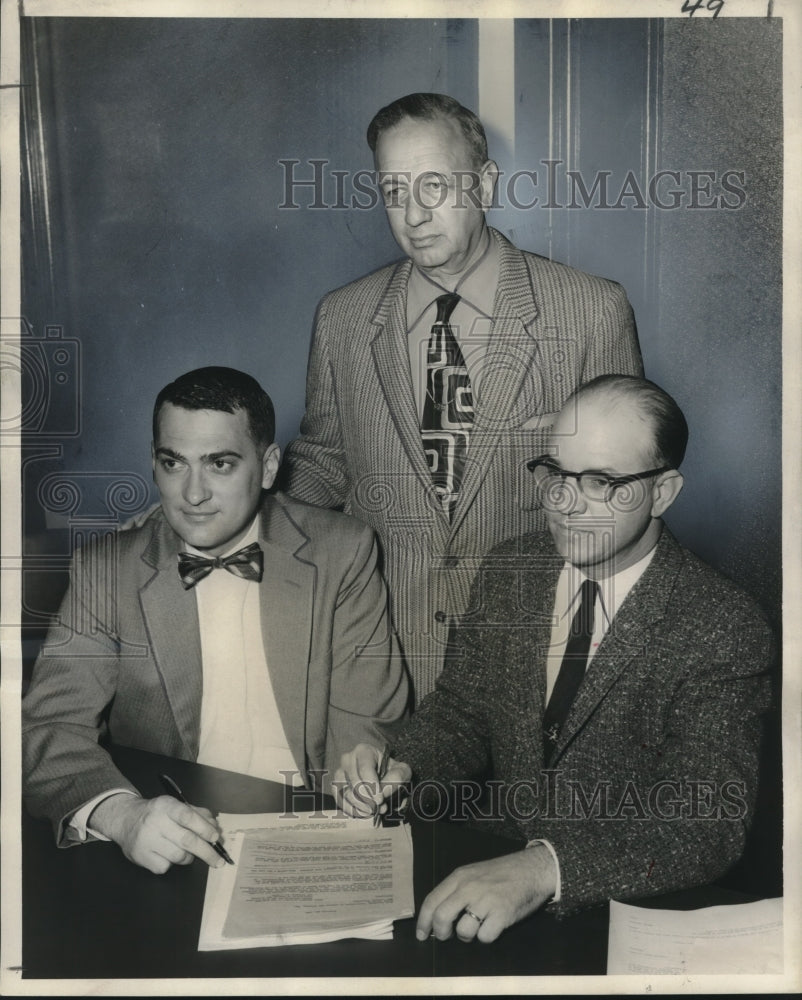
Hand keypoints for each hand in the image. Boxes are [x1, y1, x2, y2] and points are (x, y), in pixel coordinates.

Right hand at [88, 793, 225, 873]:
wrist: (126, 820)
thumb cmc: (158, 814)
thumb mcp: (176, 806)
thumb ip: (197, 814)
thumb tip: (215, 828)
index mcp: (166, 806)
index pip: (188, 817)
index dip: (204, 828)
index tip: (215, 837)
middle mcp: (155, 822)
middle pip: (186, 840)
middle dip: (206, 852)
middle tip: (218, 860)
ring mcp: (146, 841)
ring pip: (178, 856)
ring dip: (189, 857)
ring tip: (189, 852)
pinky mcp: (140, 857)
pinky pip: (165, 867)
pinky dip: (171, 864)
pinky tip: (167, 854)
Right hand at [333, 742, 410, 818]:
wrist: (384, 776)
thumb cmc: (391, 771)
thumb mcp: (401, 771)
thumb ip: (396, 779)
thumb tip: (380, 795)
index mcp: (364, 751)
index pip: (365, 768)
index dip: (372, 786)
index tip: (380, 799)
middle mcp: (348, 760)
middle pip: (354, 782)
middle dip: (367, 798)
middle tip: (378, 808)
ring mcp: (340, 773)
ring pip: (345, 792)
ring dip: (359, 805)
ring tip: (373, 811)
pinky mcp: (336, 788)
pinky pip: (340, 801)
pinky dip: (352, 810)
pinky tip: (364, 812)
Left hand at [416, 845, 557, 942]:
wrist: (531, 869)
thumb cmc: (501, 873)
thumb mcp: (473, 873)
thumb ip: (456, 890)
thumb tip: (438, 916)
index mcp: (459, 877)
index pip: (432, 901)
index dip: (423, 921)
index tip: (422, 935)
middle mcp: (469, 888)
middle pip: (442, 917)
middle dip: (441, 933)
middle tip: (446, 937)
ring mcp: (485, 901)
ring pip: (463, 931)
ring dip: (467, 936)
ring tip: (476, 928)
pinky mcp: (502, 914)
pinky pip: (485, 937)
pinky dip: (487, 937)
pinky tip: (493, 927)